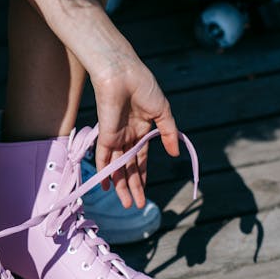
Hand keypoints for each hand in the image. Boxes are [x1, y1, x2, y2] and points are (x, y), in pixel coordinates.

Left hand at [91, 51, 178, 209]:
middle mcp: (128, 135)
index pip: (141, 158)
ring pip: (119, 167)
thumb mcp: (163, 111)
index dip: (143, 175)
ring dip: (121, 185)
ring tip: (126, 203)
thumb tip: (175, 154)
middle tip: (136, 205)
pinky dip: (104, 172)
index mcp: (142, 128)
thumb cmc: (143, 86)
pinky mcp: (106, 135)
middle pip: (130, 167)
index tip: (145, 192)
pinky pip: (105, 158)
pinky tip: (104, 187)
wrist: (122, 72)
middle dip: (133, 186)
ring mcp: (116, 136)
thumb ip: (169, 133)